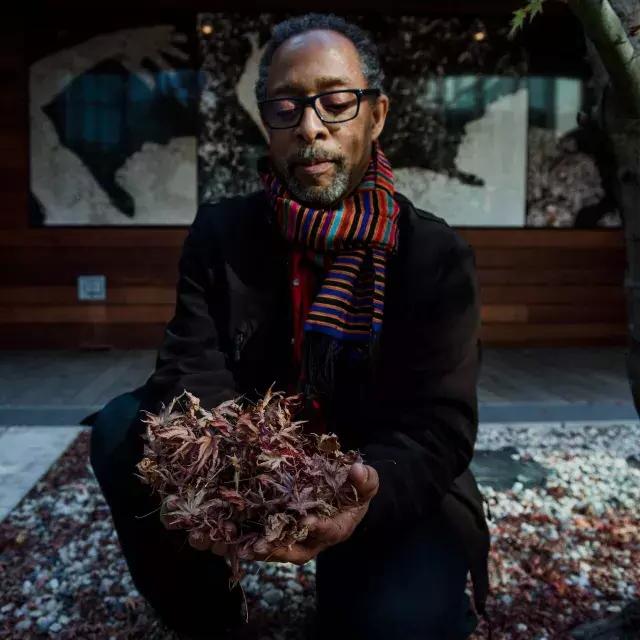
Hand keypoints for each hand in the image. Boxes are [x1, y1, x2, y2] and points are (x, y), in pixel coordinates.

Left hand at [211, 462, 378, 564]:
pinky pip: (256, 539)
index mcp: (335, 528)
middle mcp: (311, 540)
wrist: (346, 502)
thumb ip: (366, 480)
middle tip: (256, 546)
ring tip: (226, 544)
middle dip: (273, 549)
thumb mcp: (366, 485)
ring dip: (247, 548)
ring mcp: (291, 538)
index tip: (307, 522)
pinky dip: (237, 539)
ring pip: (269, 548)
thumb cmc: (356, 493)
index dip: (316, 527)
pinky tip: (215, 536)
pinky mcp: (275, 532)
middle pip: (291, 549)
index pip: (325, 531)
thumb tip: (359, 470)